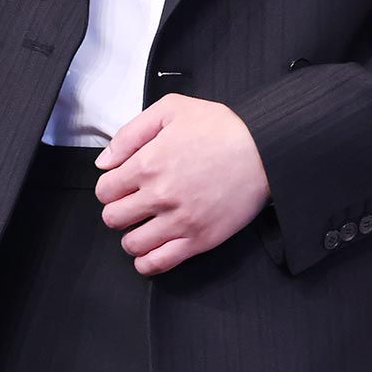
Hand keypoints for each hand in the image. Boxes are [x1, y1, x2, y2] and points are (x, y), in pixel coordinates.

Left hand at [94, 95, 269, 275]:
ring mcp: (179, 221)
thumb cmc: (224, 128)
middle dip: (118, 210)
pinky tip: (151, 249)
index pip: (104, 190)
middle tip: (133, 203)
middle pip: (113, 218)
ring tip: (144, 225)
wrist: (266, 149)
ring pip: (131, 244)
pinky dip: (147, 261)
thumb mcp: (173, 109)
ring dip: (132, 235)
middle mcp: (159, 196)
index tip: (122, 185)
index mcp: (148, 163)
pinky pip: (158, 263)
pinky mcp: (199, 239)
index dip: (111, 187)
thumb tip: (104, 161)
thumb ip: (131, 133)